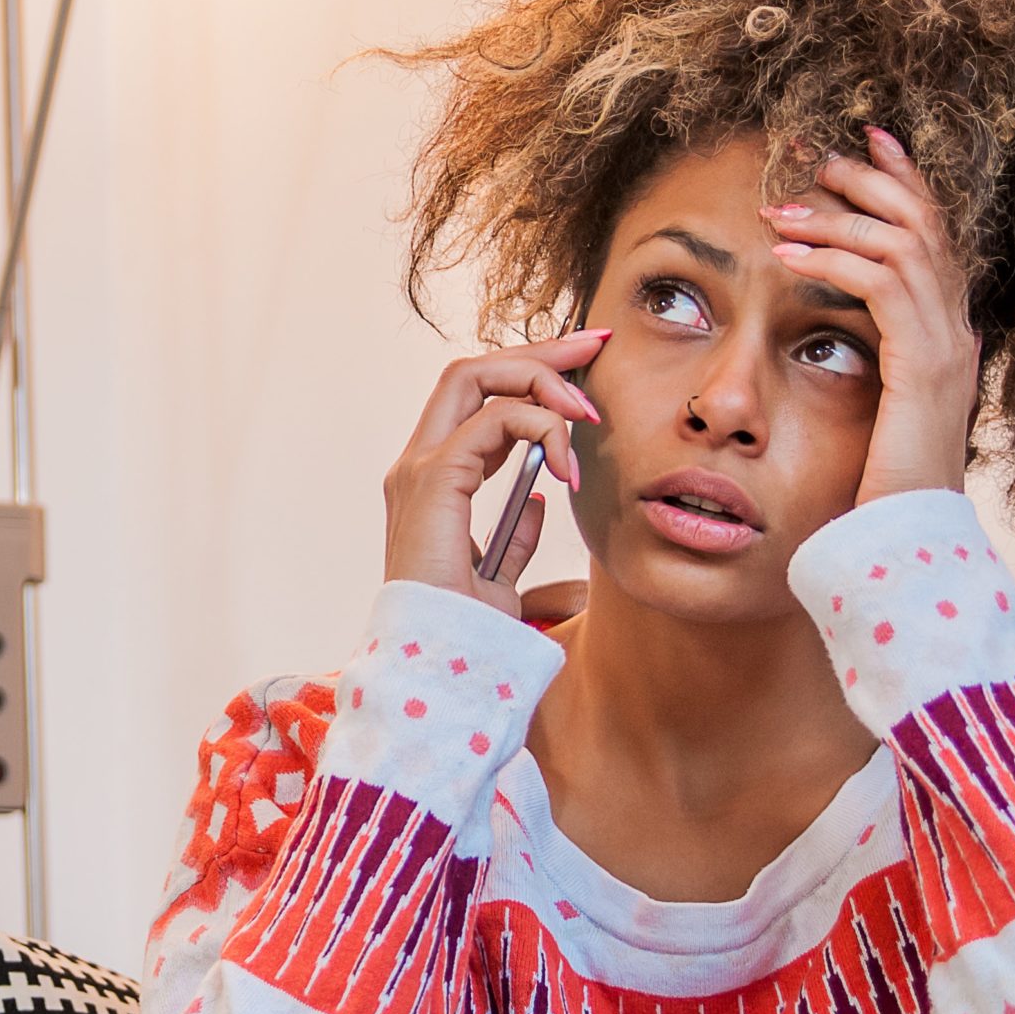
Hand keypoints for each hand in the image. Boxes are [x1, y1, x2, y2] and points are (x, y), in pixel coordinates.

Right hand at [383, 330, 610, 615]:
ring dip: (542, 380)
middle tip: (597, 344)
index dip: (531, 376)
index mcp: (432, 482)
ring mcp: (419, 468)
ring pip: (476, 376)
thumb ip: (518, 540)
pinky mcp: (433, 479)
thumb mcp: (503, 581)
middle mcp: (417, 464)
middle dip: (540, 351)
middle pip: (474, 370)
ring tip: (588, 413)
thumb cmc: (466, 636)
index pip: (476, 398)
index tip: (586, 369)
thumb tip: (542, 505)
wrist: (440, 668)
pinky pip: (491, 419)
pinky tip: (567, 466)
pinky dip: (538, 427)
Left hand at [760, 127, 981, 506]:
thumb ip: (865, 368)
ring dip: (840, 215)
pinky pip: (884, 286)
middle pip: (926, 225)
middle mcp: (955, 335)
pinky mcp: (923, 369)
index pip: (933, 239)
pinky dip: (835, 259)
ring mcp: (946, 350)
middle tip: (818, 154)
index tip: (869, 139)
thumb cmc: (875, 492)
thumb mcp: (868, 415)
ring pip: (905, 244)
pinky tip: (788, 251)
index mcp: (943, 340)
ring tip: (783, 205)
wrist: (905, 547)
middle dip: (872, 180)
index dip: (905, 182)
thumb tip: (832, 339)